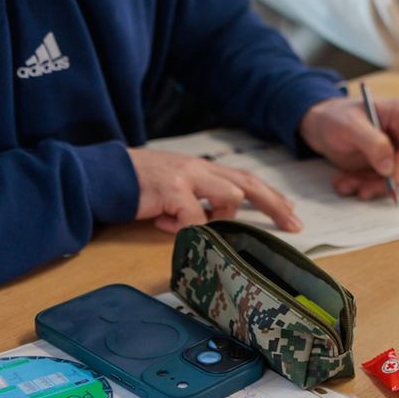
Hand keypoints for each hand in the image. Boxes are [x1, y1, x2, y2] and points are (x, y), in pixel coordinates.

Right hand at [127, 148, 300, 233]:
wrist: (104, 174)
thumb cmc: (136, 185)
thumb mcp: (172, 190)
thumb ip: (193, 203)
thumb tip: (205, 227)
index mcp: (202, 168)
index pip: (244, 178)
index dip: (269, 194)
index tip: (289, 210)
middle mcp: (200, 168)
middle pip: (248, 183)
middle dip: (274, 204)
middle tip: (294, 223)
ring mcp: (187, 176)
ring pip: (230, 196)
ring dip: (219, 219)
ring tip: (192, 227)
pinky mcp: (172, 189)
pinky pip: (195, 217)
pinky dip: (187, 229)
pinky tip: (165, 226)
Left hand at [299, 95, 398, 199]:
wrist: (321, 126)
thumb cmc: (335, 117)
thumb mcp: (349, 126)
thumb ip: (372, 143)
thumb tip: (390, 168)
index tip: (389, 175)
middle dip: (386, 180)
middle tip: (361, 188)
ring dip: (372, 187)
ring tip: (346, 185)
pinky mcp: (388, 165)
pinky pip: (385, 184)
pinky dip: (366, 187)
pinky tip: (346, 183)